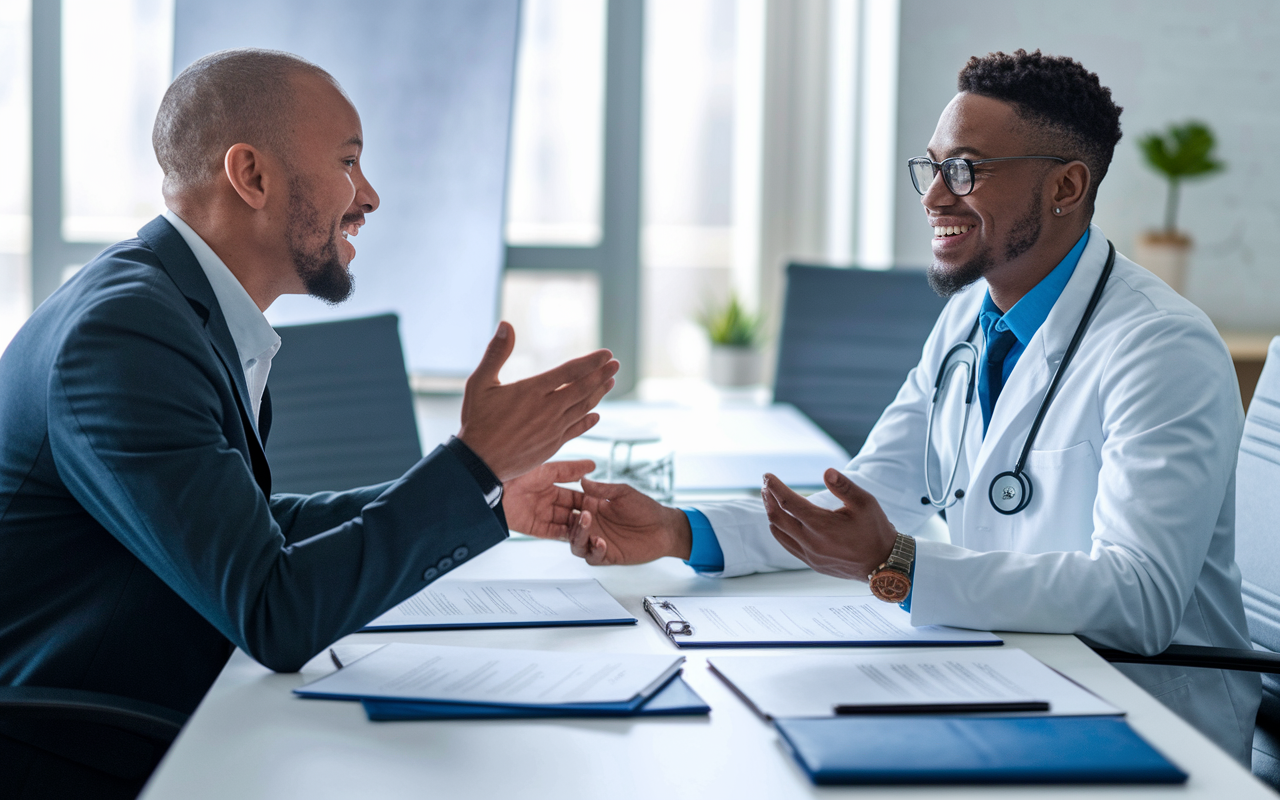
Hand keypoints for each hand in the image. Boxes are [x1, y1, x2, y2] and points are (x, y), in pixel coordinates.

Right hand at [458, 322, 618, 481]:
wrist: (478, 463)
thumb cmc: (476, 421)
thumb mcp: (479, 383)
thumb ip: (495, 353)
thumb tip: (505, 324)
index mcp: (532, 390)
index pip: (570, 371)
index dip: (591, 362)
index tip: (607, 354)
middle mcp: (547, 409)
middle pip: (582, 388)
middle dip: (601, 375)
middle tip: (616, 364)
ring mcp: (552, 429)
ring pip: (583, 408)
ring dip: (599, 394)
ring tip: (610, 382)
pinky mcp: (552, 446)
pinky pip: (576, 430)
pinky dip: (588, 421)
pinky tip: (596, 415)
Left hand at [503, 460, 595, 538]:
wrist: (497, 487)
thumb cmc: (519, 474)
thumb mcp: (549, 470)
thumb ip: (570, 470)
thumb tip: (592, 465)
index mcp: (550, 488)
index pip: (573, 496)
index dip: (586, 499)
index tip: (600, 503)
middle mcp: (546, 503)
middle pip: (570, 511)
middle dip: (583, 514)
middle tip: (598, 517)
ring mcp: (540, 516)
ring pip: (564, 523)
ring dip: (576, 525)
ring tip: (589, 526)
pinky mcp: (533, 528)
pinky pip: (552, 533)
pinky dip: (564, 534)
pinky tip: (575, 534)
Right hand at [565, 479, 691, 565]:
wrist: (664, 528)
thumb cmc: (646, 509)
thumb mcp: (624, 493)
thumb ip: (602, 489)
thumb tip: (583, 479)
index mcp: (593, 508)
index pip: (571, 508)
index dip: (565, 506)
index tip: (563, 502)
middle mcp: (593, 525)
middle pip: (570, 528)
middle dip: (571, 524)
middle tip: (581, 516)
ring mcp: (599, 541)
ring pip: (577, 545)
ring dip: (579, 537)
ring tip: (589, 529)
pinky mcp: (608, 556)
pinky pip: (593, 558)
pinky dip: (594, 552)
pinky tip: (601, 543)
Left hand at [762, 468, 897, 580]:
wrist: (884, 563)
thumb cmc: (875, 530)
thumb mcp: (865, 502)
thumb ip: (844, 486)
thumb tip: (827, 471)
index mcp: (822, 525)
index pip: (788, 502)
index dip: (775, 487)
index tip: (767, 476)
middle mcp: (811, 542)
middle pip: (777, 517)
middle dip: (768, 499)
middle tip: (765, 485)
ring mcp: (810, 555)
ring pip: (779, 532)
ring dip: (772, 514)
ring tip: (770, 499)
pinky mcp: (812, 563)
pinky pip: (787, 545)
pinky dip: (780, 530)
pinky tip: (782, 521)